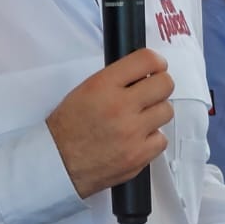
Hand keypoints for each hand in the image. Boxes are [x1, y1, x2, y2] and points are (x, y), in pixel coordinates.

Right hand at [48, 49, 173, 198]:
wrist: (58, 163)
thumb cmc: (67, 128)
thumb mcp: (84, 90)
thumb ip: (116, 80)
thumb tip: (143, 74)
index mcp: (103, 86)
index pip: (147, 60)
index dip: (156, 62)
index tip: (156, 68)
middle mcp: (119, 106)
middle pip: (165, 85)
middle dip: (160, 87)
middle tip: (151, 93)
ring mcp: (132, 132)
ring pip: (167, 111)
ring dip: (155, 113)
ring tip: (139, 119)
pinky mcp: (138, 155)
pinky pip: (161, 139)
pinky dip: (151, 139)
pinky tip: (136, 139)